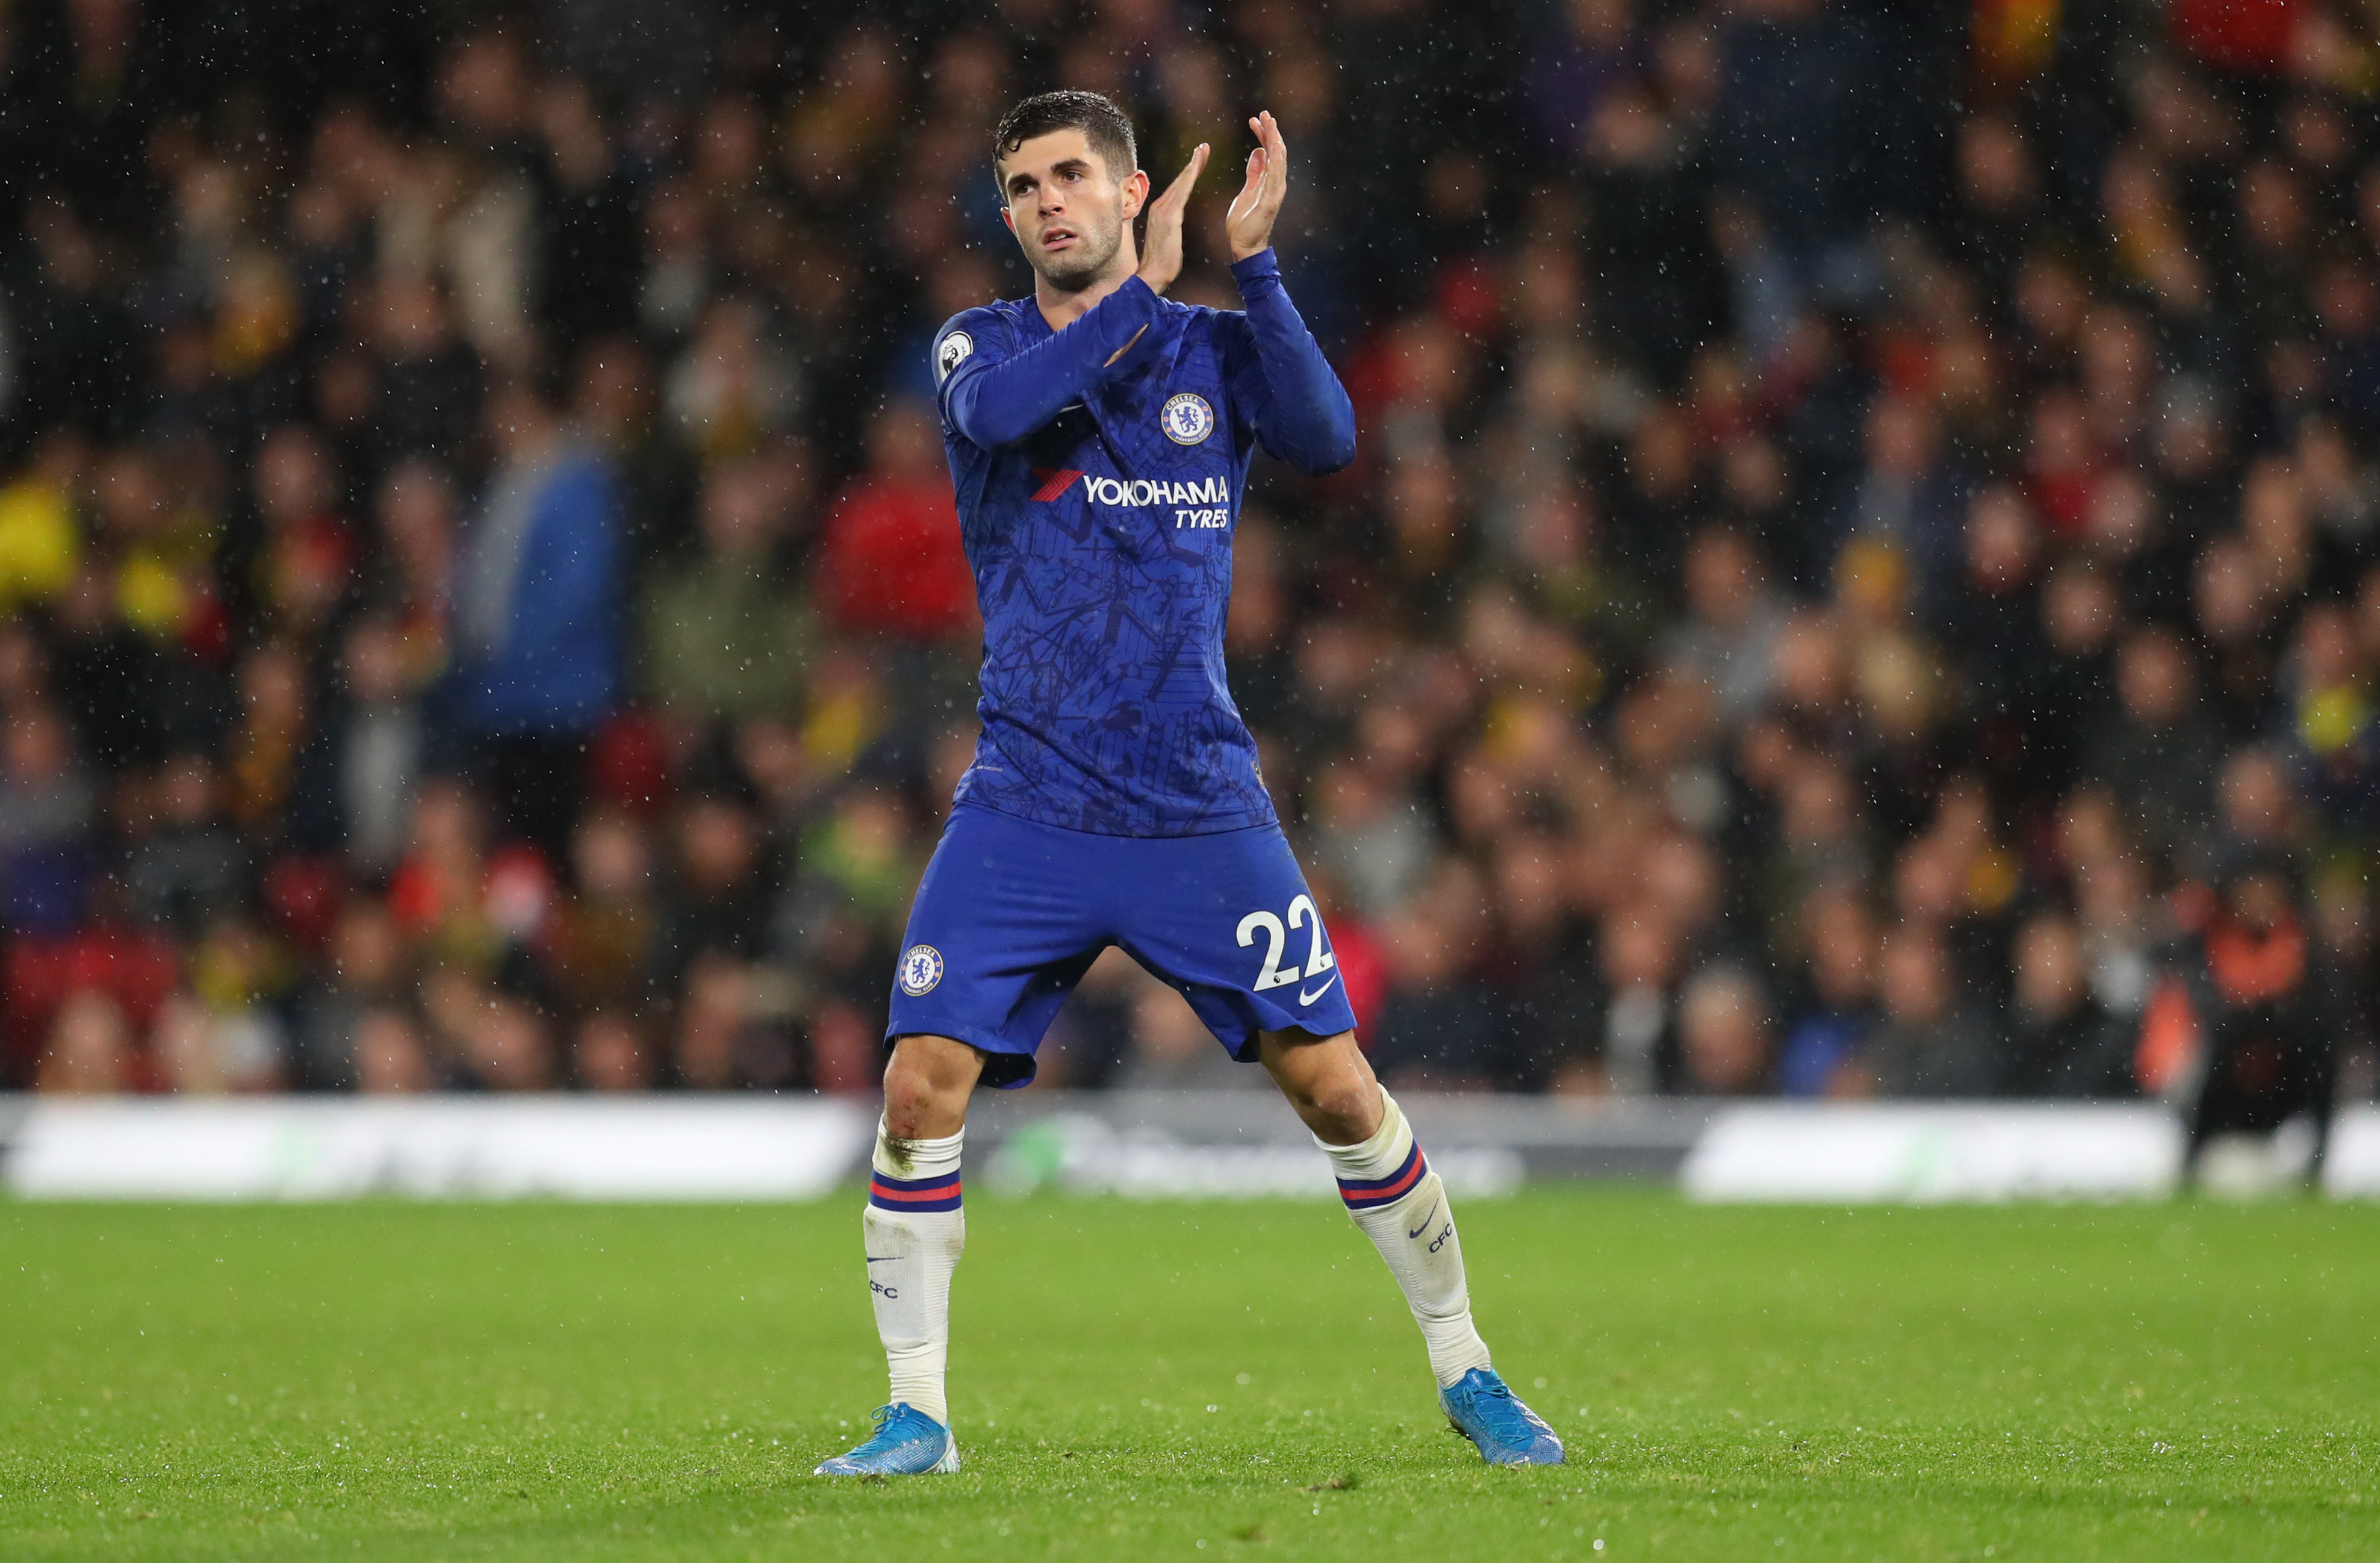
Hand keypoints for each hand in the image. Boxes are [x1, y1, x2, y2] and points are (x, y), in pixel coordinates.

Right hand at [1135, 144, 1207, 295]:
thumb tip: (1174, 222)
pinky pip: (1181, 193)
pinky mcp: (1168, 218)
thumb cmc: (1162, 262)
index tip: (1199, 159)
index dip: (1189, 172)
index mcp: (1160, 211)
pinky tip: (1195, 168)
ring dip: (1192, 165)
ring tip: (1202, 151)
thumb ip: (1171, 225)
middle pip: (1179, 180)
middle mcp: (1159, 206)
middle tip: (1203, 147)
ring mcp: (1162, 211)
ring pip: (1180, 183)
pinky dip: (1188, 178)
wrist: (1152, 275)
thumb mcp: (1168, 238)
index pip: (1177, 187)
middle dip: (1192, 162)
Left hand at [1226, 111, 1288, 260]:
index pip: (1268, 151)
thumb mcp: (1246, 190)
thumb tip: (1257, 152)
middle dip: (1270, 131)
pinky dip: (1276, 160)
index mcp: (1267, 180)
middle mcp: (1275, 183)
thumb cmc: (1244, 222)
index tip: (1254, 119)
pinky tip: (1274, 146)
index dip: (1263, 134)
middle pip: (1275, 151)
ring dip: (1274, 140)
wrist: (1243, 246)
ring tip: (1269, 122)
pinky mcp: (1271, 201)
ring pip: (1278, 160)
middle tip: (1264, 112)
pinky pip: (1275, 177)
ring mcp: (1275, 191)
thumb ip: (1253, 172)